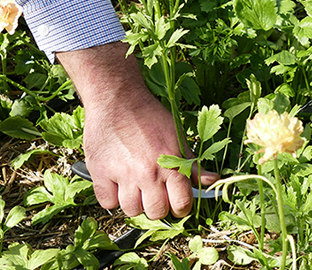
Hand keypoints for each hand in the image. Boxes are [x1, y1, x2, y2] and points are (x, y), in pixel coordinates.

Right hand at [57, 42, 218, 218]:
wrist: (118, 99)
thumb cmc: (150, 116)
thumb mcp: (177, 136)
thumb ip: (192, 164)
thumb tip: (212, 181)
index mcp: (171, 166)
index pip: (181, 204)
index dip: (181, 207)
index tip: (176, 202)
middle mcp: (147, 174)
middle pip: (156, 212)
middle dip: (158, 206)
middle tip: (155, 194)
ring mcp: (123, 175)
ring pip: (131, 211)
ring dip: (135, 202)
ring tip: (136, 187)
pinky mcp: (100, 173)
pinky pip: (107, 202)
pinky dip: (112, 197)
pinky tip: (117, 183)